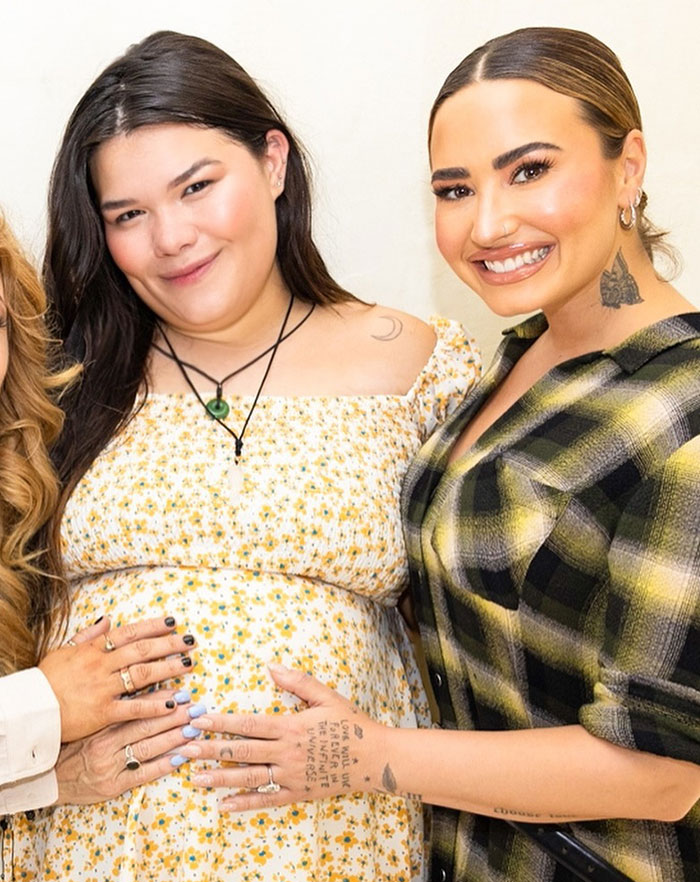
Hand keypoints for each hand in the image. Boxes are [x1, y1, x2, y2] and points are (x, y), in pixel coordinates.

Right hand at [38, 615, 195, 740]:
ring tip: (188, 665)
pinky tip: (172, 702)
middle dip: (169, 644)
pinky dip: (154, 705)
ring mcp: (103, 688)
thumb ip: (88, 635)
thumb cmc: (46, 681)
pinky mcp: (103, 712)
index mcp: (92, 649)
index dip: (153, 626)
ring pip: (142, 674)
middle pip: (142, 650)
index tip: (174, 623)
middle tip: (190, 642)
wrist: (30, 711)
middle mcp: (101, 665)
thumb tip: (109, 619)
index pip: (129, 633)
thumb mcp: (64, 651)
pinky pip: (134, 707)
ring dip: (168, 669)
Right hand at [55, 698, 205, 804]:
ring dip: (175, 738)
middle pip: (146, 726)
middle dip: (175, 716)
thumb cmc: (72, 746)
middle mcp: (105, 743)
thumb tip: (137, 682)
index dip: (161, 700)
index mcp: (99, 724)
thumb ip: (111, 704)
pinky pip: (142, 774)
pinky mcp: (112, 786)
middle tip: (197, 708)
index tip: (182, 693)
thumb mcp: (88, 722)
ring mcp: (110, 766)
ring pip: (147, 747)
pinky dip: (163, 765)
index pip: (135, 708)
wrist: (49, 779)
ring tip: (195, 729)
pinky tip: (180, 757)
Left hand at [179, 664, 385, 810]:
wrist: (374, 759)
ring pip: (249, 778)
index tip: (198, 720)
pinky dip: (244, 804)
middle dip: (211, 749)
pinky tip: (222, 806)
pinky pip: (266, 800)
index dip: (221, 722)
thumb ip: (298, 681)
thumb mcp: (326, 696)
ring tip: (194, 777)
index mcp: (291, 726)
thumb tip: (271, 666)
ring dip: (220, 778)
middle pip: (242, 751)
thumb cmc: (351, 723)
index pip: (249, 724)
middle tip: (184, 748)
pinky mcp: (297, 793)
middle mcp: (287, 753)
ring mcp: (291, 776)